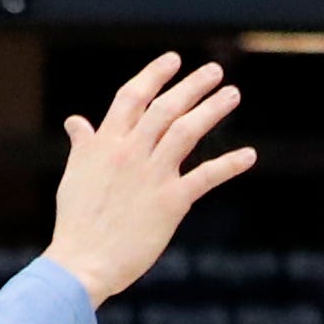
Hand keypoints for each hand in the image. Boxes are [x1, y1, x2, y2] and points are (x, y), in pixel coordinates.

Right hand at [44, 54, 256, 306]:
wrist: (81, 262)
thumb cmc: (75, 223)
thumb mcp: (74, 176)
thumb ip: (83, 145)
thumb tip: (76, 122)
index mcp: (106, 143)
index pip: (133, 97)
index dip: (154, 75)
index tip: (173, 60)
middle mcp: (130, 152)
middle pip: (166, 107)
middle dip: (192, 85)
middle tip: (215, 71)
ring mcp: (152, 175)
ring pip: (187, 131)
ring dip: (213, 109)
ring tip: (232, 94)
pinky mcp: (171, 202)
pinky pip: (205, 176)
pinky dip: (229, 164)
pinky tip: (249, 155)